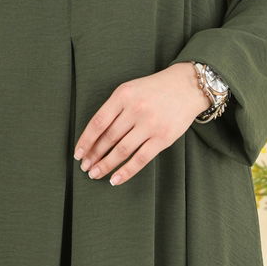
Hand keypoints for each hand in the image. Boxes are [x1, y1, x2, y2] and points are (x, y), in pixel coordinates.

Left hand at [72, 62, 209, 186]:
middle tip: (85, 167)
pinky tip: (114, 179)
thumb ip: (114, 108)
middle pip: (108, 138)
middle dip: (93, 155)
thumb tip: (94, 136)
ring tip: (95, 173)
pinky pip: (140, 159)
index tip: (78, 153)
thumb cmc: (155, 89)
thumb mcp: (130, 89)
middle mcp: (136, 109)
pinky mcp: (163, 138)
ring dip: (105, 165)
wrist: (188, 86)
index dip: (85, 140)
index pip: (98, 122)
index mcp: (123, 95)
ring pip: (121, 150)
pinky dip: (125, 171)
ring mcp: (150, 124)